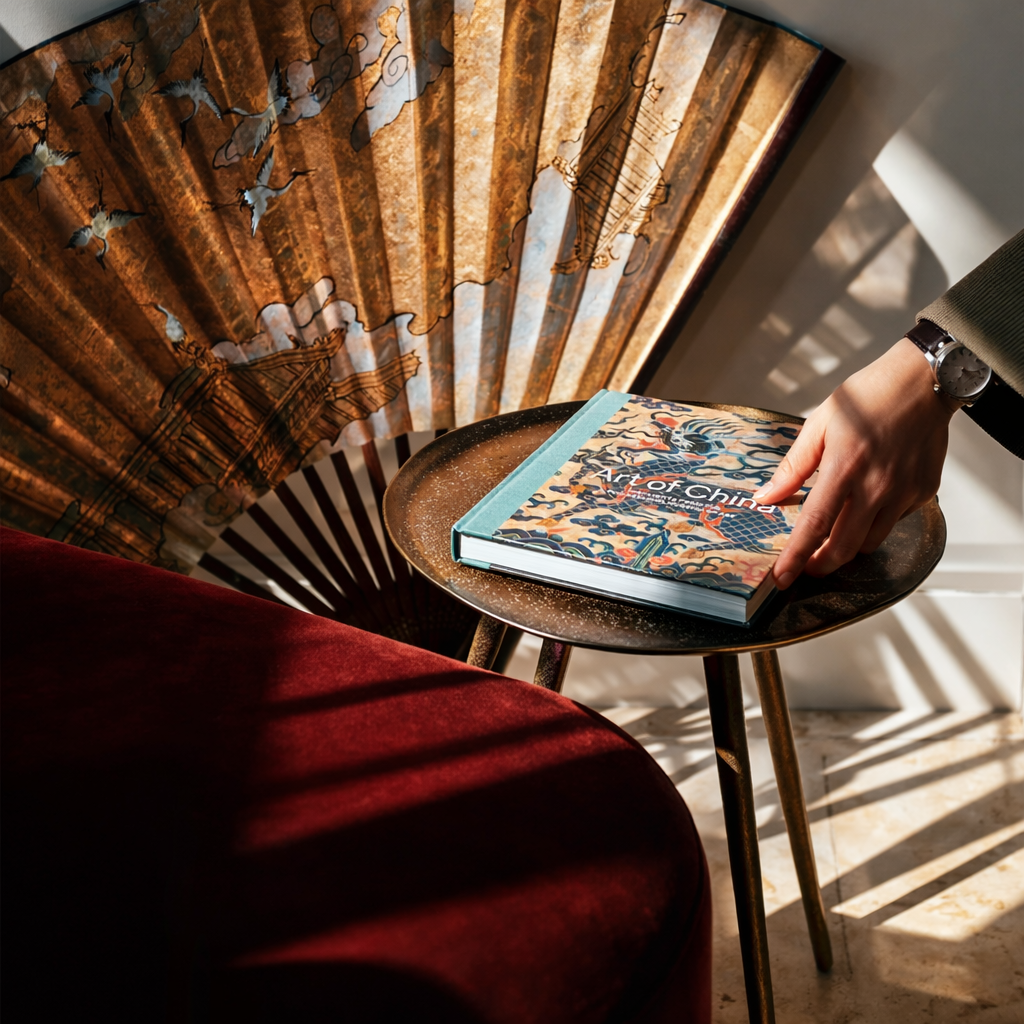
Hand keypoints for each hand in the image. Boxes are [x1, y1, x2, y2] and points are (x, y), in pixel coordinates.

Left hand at [753, 338, 956, 588]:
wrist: (922, 381)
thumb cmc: (869, 396)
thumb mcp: (819, 424)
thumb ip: (792, 466)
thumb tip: (766, 496)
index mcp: (844, 469)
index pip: (814, 526)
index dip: (795, 558)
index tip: (780, 579)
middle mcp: (877, 487)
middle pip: (844, 547)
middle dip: (820, 564)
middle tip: (806, 564)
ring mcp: (904, 492)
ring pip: (871, 541)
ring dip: (848, 546)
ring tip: (833, 533)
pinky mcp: (924, 491)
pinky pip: (894, 522)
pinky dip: (876, 523)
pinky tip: (866, 504)